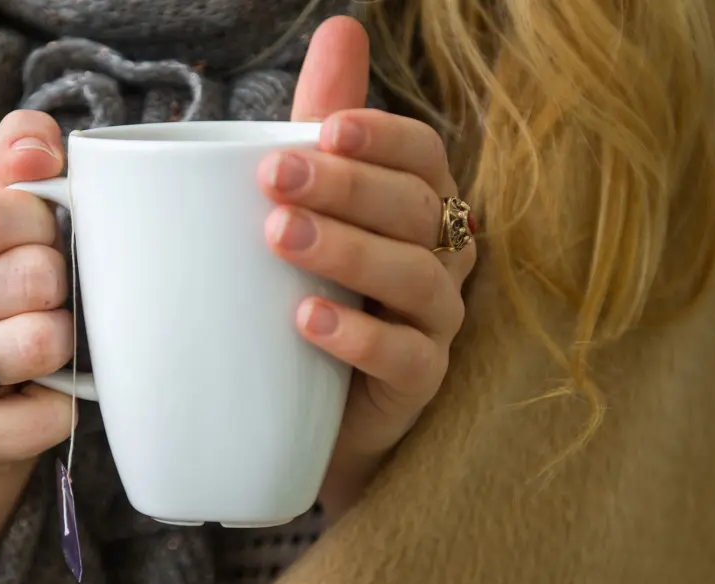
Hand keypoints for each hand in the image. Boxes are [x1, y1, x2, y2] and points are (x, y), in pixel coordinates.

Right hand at [0, 110, 75, 471]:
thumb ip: (17, 158)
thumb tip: (38, 150)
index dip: (42, 221)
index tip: (43, 234)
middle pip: (26, 277)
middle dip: (59, 280)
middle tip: (46, 293)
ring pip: (41, 343)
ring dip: (66, 337)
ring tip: (45, 335)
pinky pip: (49, 414)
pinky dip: (65, 400)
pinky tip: (40, 389)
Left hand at [267, 17, 476, 514]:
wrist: (304, 413)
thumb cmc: (310, 293)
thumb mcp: (310, 207)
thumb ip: (322, 129)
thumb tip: (341, 27)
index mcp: (416, 206)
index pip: (423, 156)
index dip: (382, 137)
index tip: (324, 128)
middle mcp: (439, 258)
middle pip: (416, 209)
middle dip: (348, 186)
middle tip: (275, 177)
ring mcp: (435, 324)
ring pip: (416, 278)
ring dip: (348, 251)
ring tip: (280, 237)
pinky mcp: (418, 387)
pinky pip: (409, 359)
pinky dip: (359, 338)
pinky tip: (306, 319)